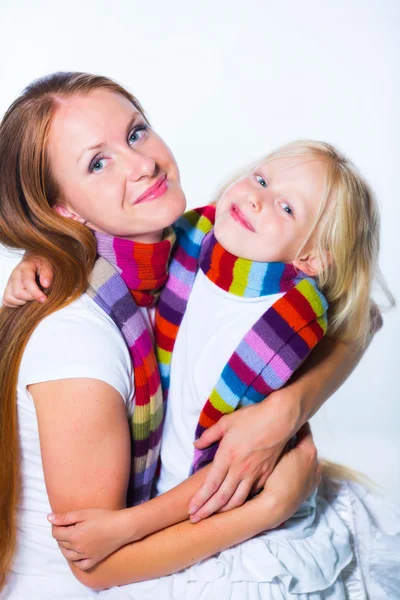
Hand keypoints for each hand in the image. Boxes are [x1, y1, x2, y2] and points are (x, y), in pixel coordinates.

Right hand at [2, 255, 52, 306]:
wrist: (34, 260)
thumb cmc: (41, 264)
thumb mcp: (47, 265)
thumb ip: (47, 274)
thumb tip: (45, 284)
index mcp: (24, 268)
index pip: (27, 282)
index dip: (35, 293)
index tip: (43, 299)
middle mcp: (14, 275)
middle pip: (18, 293)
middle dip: (30, 298)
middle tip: (39, 295)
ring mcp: (9, 282)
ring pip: (9, 298)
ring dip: (22, 302)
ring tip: (31, 296)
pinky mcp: (7, 289)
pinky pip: (6, 301)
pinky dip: (15, 304)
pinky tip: (24, 299)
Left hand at [48, 507, 129, 570]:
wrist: (122, 527)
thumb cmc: (104, 517)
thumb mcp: (83, 513)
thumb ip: (65, 517)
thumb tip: (48, 518)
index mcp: (73, 536)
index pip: (56, 533)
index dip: (55, 525)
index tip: (60, 520)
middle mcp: (77, 549)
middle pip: (61, 543)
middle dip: (61, 534)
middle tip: (67, 526)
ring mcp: (86, 556)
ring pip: (68, 555)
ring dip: (65, 547)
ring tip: (71, 537)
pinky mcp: (94, 560)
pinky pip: (80, 564)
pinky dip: (76, 560)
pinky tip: (78, 552)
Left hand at [189, 393, 300, 520]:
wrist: (280, 419)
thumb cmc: (252, 418)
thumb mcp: (226, 422)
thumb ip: (209, 435)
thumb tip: (196, 444)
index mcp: (227, 456)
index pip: (210, 485)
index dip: (200, 499)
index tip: (191, 509)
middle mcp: (239, 469)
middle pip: (221, 498)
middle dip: (207, 511)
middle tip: (195, 520)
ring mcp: (254, 474)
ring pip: (237, 500)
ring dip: (224, 511)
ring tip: (213, 517)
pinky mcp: (266, 474)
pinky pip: (252, 493)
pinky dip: (242, 502)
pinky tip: (236, 504)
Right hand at [257, 422, 320, 524]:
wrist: (275, 506)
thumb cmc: (274, 477)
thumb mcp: (276, 453)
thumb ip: (282, 440)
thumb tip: (283, 429)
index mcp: (309, 451)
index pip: (304, 430)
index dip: (296, 422)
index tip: (291, 415)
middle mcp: (316, 463)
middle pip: (306, 444)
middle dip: (296, 438)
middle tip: (284, 432)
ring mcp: (314, 476)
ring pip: (306, 458)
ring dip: (298, 453)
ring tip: (285, 449)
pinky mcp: (310, 487)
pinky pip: (305, 470)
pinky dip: (299, 466)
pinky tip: (288, 467)